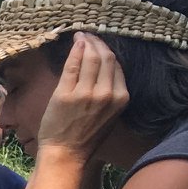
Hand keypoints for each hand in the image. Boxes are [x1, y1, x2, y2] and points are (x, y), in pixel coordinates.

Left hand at [38, 32, 130, 157]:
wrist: (66, 154)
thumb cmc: (85, 136)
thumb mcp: (108, 114)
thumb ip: (110, 92)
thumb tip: (104, 67)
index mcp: (121, 98)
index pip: (117, 66)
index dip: (108, 50)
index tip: (100, 43)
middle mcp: (107, 94)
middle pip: (106, 58)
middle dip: (98, 42)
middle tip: (89, 34)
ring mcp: (86, 94)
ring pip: (90, 58)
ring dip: (86, 43)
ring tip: (80, 36)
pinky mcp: (66, 94)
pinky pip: (72, 65)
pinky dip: (74, 51)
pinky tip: (74, 43)